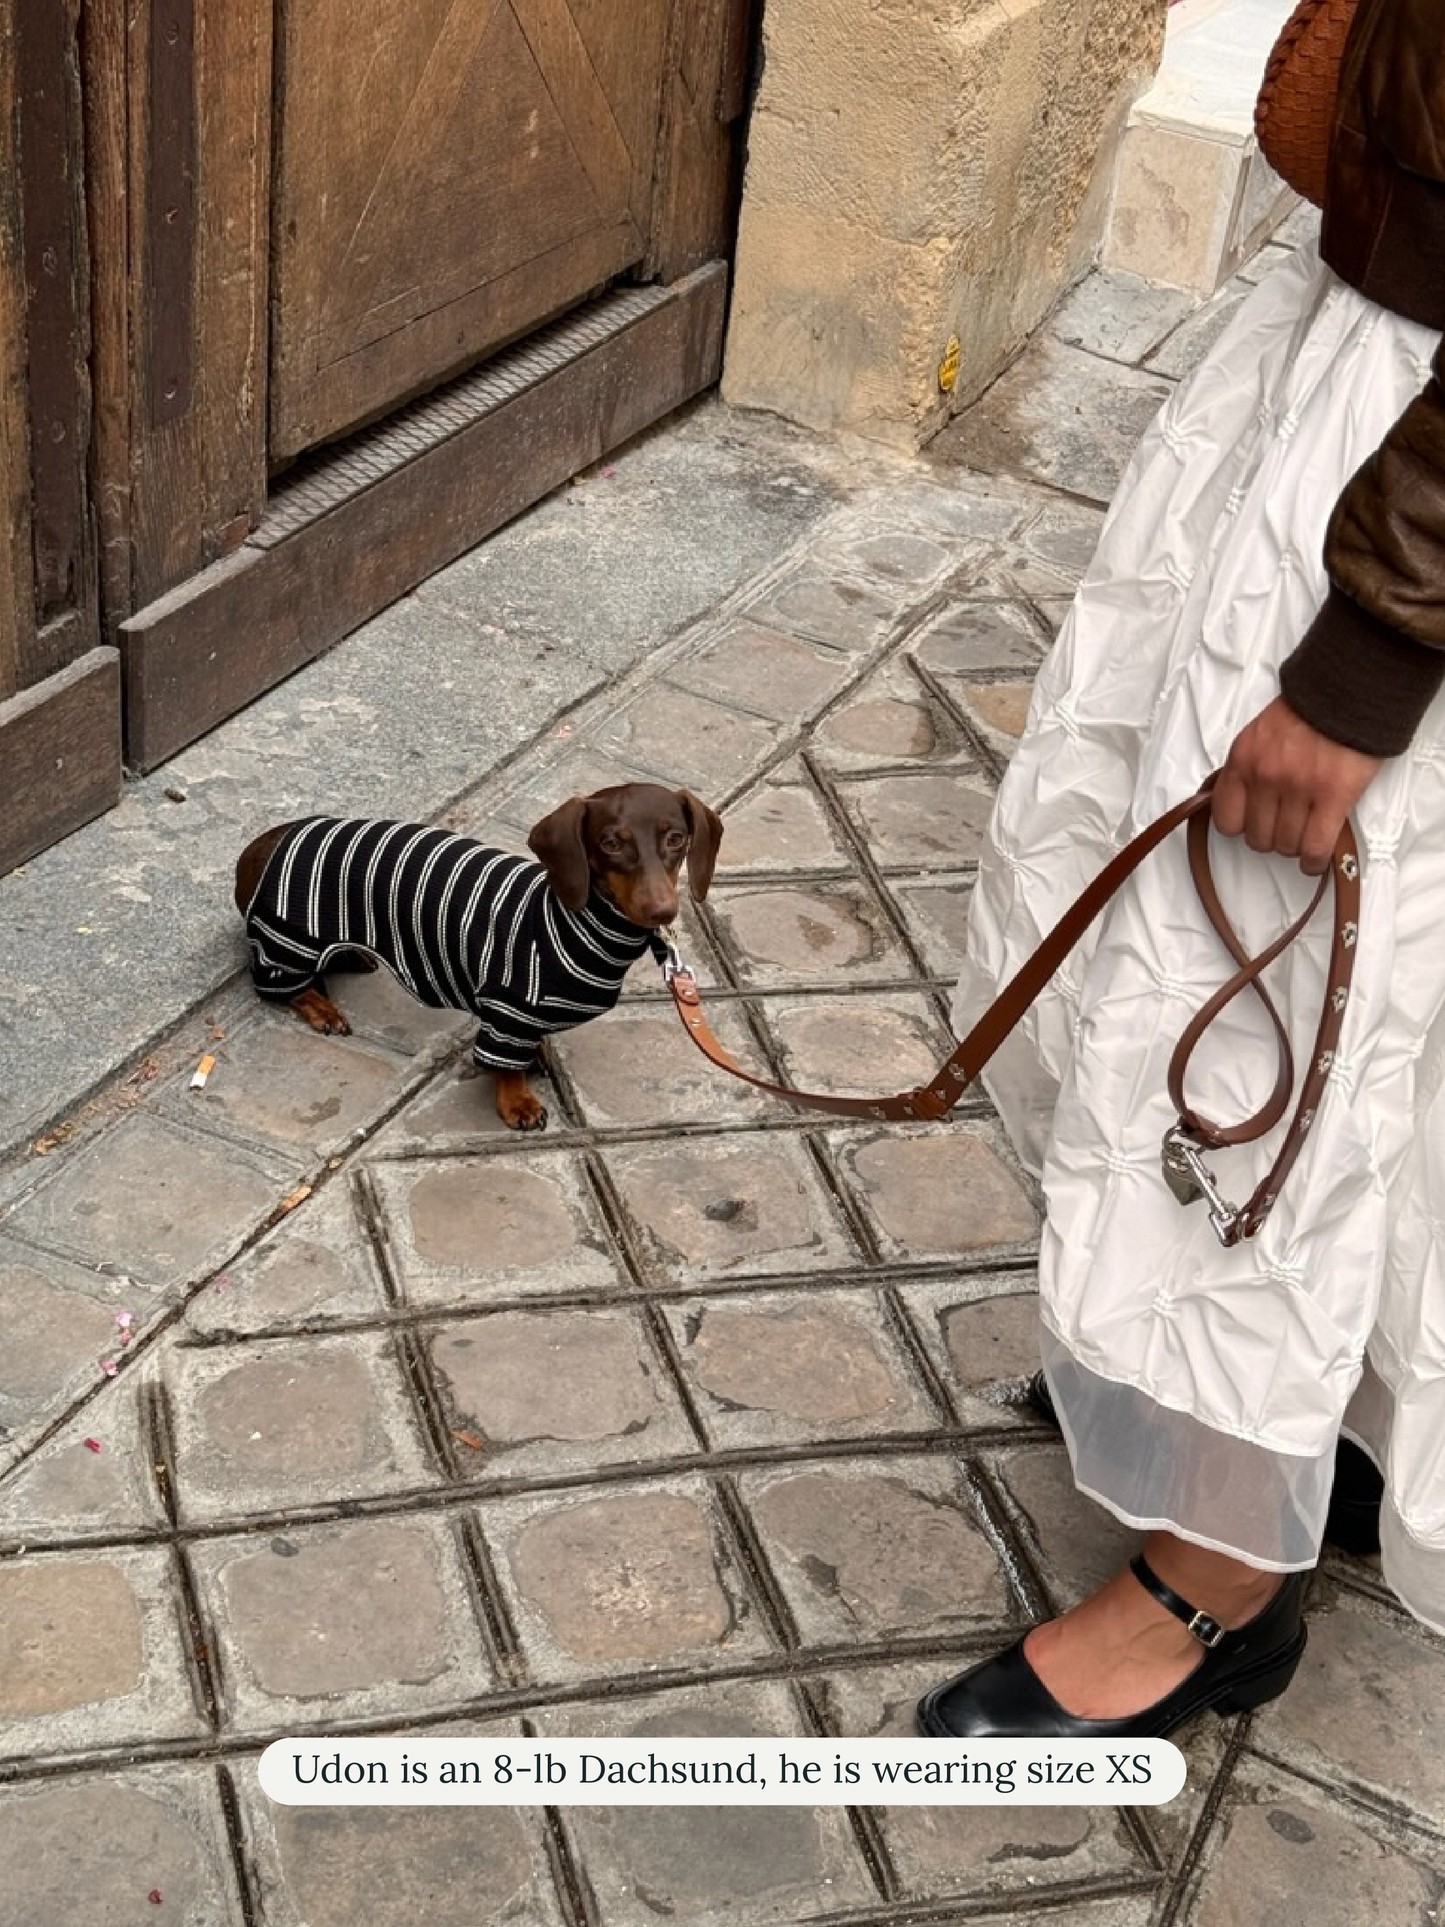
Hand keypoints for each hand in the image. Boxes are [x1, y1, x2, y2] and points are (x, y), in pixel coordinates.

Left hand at [1212, 697, 1380, 874]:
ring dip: (1296, 847)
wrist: (1349, 690)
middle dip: (1273, 838)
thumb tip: (1243, 805)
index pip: (1226, 820)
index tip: (1254, 824)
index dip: (1242, 828)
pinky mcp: (1333, 795)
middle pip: (1258, 838)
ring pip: (1286, 845)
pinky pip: (1315, 846)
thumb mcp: (1260, 735)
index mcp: (1243, 759)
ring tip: (1307, 835)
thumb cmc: (1308, 713)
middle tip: (1288, 827)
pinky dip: (1315, 860)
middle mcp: (1265, 775)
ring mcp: (1298, 787)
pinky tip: (1317, 860)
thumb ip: (1248, 768)